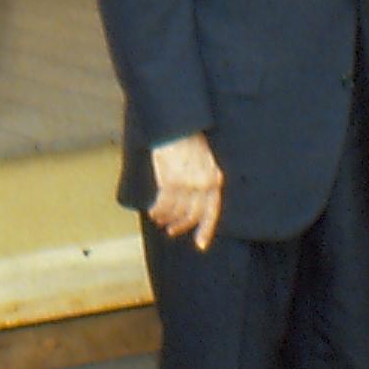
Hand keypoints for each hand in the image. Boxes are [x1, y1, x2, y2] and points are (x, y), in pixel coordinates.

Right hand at [147, 132, 224, 250]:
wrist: (178, 124)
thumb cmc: (191, 139)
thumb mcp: (207, 159)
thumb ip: (205, 179)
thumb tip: (197, 200)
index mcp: (215, 178)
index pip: (212, 211)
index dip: (205, 229)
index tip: (200, 244)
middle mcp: (204, 184)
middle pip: (193, 215)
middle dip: (182, 226)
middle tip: (173, 231)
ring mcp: (187, 184)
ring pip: (177, 212)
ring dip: (167, 219)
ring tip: (160, 220)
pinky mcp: (170, 181)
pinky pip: (164, 205)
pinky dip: (158, 212)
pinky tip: (153, 213)